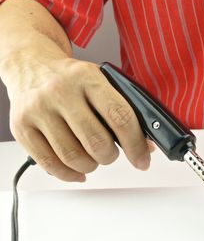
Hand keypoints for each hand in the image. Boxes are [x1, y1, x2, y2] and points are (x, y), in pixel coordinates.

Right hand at [3, 55, 149, 181]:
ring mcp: (39, 109)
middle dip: (110, 156)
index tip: (142, 160)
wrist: (31, 66)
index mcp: (88, 78)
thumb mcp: (102, 82)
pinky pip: (50, 164)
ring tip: (92, 158)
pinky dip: (69, 174)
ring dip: (90, 166)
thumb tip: (146, 146)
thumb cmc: (73, 79)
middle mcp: (61, 91)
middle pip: (96, 142)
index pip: (120, 117)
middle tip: (110, 154)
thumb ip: (125, 111)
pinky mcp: (21, 127)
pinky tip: (76, 169)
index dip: (136, 145)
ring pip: (73, 157)